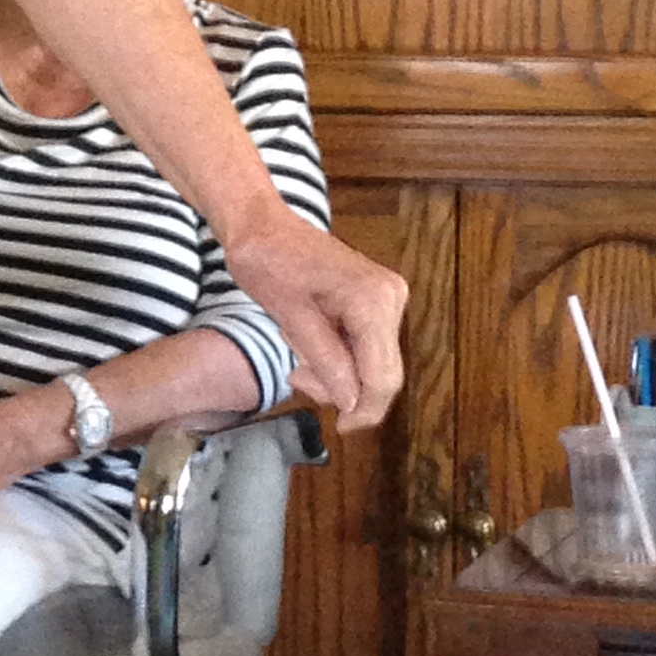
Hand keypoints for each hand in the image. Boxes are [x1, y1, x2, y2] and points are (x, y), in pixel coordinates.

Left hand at [218, 211, 406, 431]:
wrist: (263, 225)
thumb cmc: (268, 263)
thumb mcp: (290, 318)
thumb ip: (325, 361)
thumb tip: (351, 402)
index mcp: (373, 301)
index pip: (381, 376)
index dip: (364, 411)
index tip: (340, 429)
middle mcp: (392, 298)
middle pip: (384, 372)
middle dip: (346, 392)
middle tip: (300, 381)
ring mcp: (389, 297)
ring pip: (375, 362)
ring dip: (339, 375)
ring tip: (299, 361)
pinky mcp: (379, 300)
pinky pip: (368, 345)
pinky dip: (342, 357)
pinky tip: (310, 344)